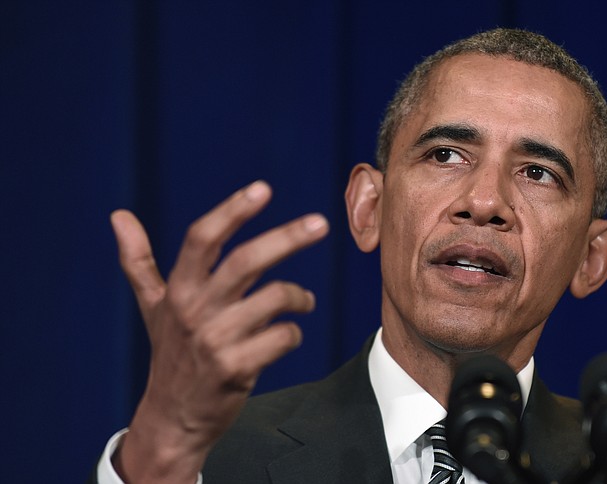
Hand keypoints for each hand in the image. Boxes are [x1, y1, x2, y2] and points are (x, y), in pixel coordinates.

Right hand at [109, 181, 328, 481]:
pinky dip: (293, 333)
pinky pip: (283, 337)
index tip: (263, 188)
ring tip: (305, 301)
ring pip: (275, 298)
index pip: (203, 238)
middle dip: (287, 237)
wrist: (173, 418)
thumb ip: (139, 261)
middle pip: (246, 260)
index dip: (232, 210)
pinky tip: (289, 335)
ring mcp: (215, 341)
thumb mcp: (153, 307)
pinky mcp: (235, 369)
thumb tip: (118, 215)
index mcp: (178, 289)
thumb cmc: (171, 353)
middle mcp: (195, 310)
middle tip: (321, 223)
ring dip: (300, 296)